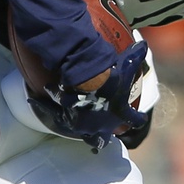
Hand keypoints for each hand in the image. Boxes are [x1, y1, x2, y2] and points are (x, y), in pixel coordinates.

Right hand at [30, 41, 150, 151]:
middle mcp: (104, 124)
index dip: (136, 120)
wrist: (89, 78)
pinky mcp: (69, 120)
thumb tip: (143, 46)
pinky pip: (58, 118)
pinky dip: (50, 112)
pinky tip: (40, 105)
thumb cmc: (111, 74)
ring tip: (79, 129)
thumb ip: (136, 57)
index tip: (138, 119)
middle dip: (104, 137)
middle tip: (104, 134)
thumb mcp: (127, 64)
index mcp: (120, 112)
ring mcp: (86, 125)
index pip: (133, 120)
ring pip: (85, 136)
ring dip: (84, 132)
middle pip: (104, 138)